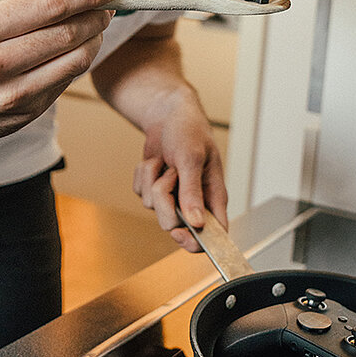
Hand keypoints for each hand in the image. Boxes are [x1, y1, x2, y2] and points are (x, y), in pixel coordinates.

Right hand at [0, 0, 120, 142]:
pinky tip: (77, 46)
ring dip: (95, 37)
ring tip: (97, 22)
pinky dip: (79, 59)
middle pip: (67, 33)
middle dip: (97, 14)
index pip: (50, 6)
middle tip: (108, 3)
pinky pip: (66, 81)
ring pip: (75, 60)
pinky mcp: (23, 115)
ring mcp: (8, 95)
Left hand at [132, 102, 228, 252]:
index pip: (214, 233)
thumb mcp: (192, 158)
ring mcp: (173, 196)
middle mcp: (195, 201)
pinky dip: (144, 174)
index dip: (197, 242)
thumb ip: (193, 192)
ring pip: (154, 209)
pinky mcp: (155, 189)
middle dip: (165, 200)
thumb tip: (197, 222)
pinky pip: (141, 193)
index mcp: (213, 196)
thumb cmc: (188, 130)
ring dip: (154, 180)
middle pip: (174, 225)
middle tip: (171, 175)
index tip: (180, 234)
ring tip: (167, 161)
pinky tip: (156, 160)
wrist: (166, 114)